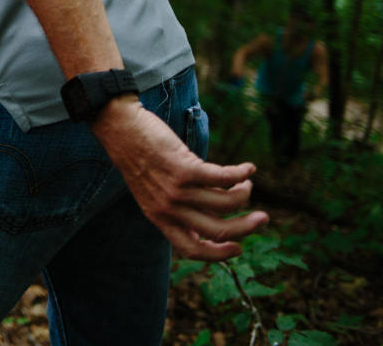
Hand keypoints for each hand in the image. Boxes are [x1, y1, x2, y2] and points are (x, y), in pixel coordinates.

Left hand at [91, 97, 267, 261]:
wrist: (119, 128)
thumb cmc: (139, 158)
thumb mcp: (152, 192)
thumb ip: (177, 209)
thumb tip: (211, 222)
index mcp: (159, 218)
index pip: (192, 249)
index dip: (219, 254)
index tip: (239, 249)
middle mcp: (168, 208)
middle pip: (218, 231)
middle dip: (246, 228)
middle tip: (263, 219)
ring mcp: (176, 189)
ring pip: (225, 203)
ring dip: (244, 194)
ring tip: (247, 184)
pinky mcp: (184, 168)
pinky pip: (223, 177)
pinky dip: (241, 174)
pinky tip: (249, 168)